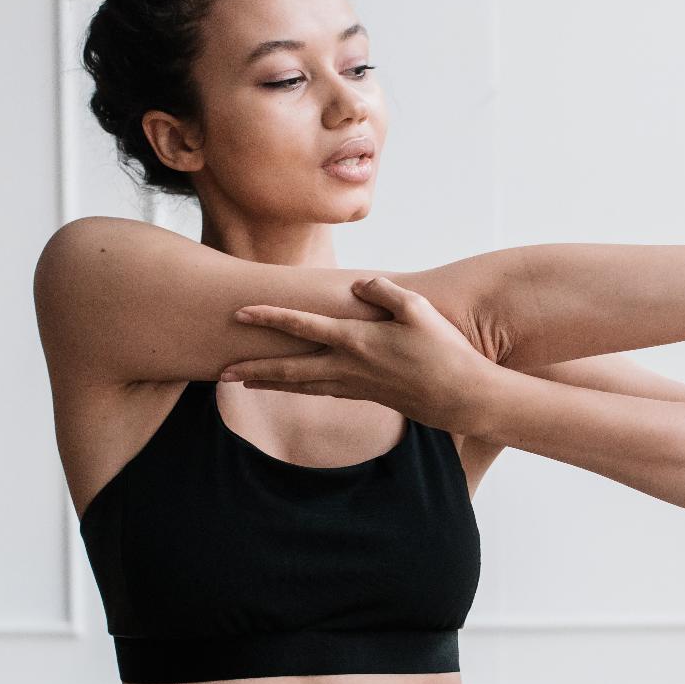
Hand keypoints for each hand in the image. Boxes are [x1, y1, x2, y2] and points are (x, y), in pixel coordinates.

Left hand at [219, 276, 500, 433]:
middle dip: (255, 369)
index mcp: (358, 341)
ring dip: (272, 383)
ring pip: (304, 386)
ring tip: (244, 382)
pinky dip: (303, 389)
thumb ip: (384, 292)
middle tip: (221, 371)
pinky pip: (326, 391)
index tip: (240, 313)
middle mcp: (351, 367)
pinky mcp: (369, 397)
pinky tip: (294, 388)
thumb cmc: (445, 350)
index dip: (270, 318)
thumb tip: (356, 286)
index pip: (304, 326)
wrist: (463, 397)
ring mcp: (358, 386)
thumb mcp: (418, 310)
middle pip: (291, 369)